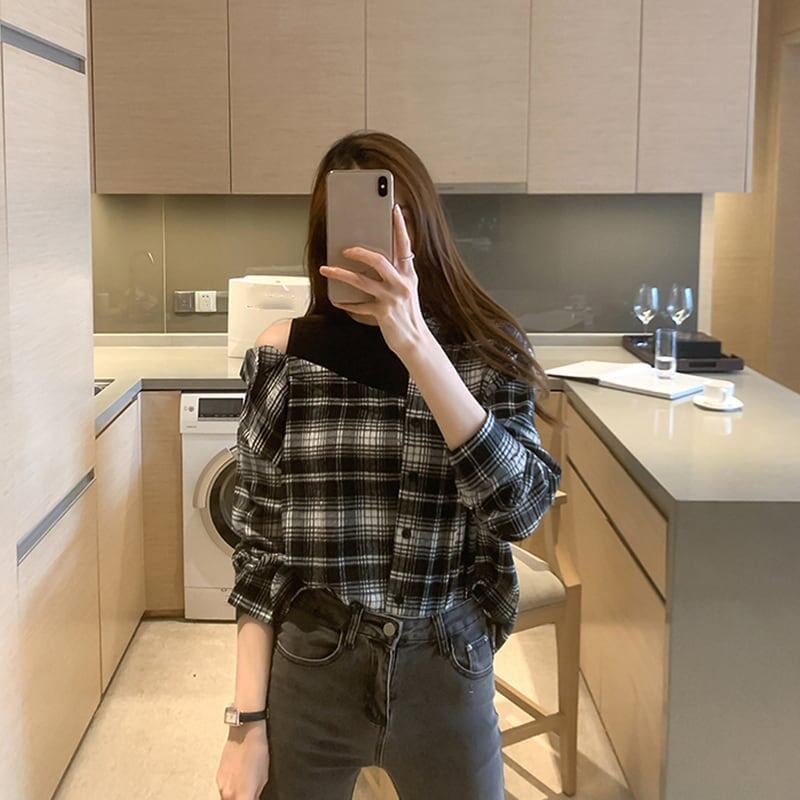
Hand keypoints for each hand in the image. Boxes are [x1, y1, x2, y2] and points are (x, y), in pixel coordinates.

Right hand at [216, 722, 268, 799]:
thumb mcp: (263, 777)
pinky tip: (238, 777)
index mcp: (243, 795)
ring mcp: (221, 786)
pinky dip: (231, 787)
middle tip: (250, 793)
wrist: (244, 733)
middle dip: (242, 799)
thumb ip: (256, 793)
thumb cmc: (256, 750)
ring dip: (236, 796)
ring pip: (228, 799)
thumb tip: (254, 798)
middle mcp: (229, 793)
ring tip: (244, 784)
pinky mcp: (217, 778)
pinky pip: (224, 789)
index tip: (253, 798)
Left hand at [319, 204, 430, 356]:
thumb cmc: (407, 313)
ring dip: (340, 274)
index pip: (405, 244)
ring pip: (362, 281)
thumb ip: (394, 272)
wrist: (414, 341)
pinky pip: (358, 305)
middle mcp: (402, 283)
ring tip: (325, 269)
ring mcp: (392, 298)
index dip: (399, 225)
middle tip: (344, 248)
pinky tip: (336, 300)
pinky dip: (345, 302)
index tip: (393, 208)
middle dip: (359, 252)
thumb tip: (371, 257)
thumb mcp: (405, 288)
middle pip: (379, 260)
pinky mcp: (383, 313)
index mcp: (408, 273)